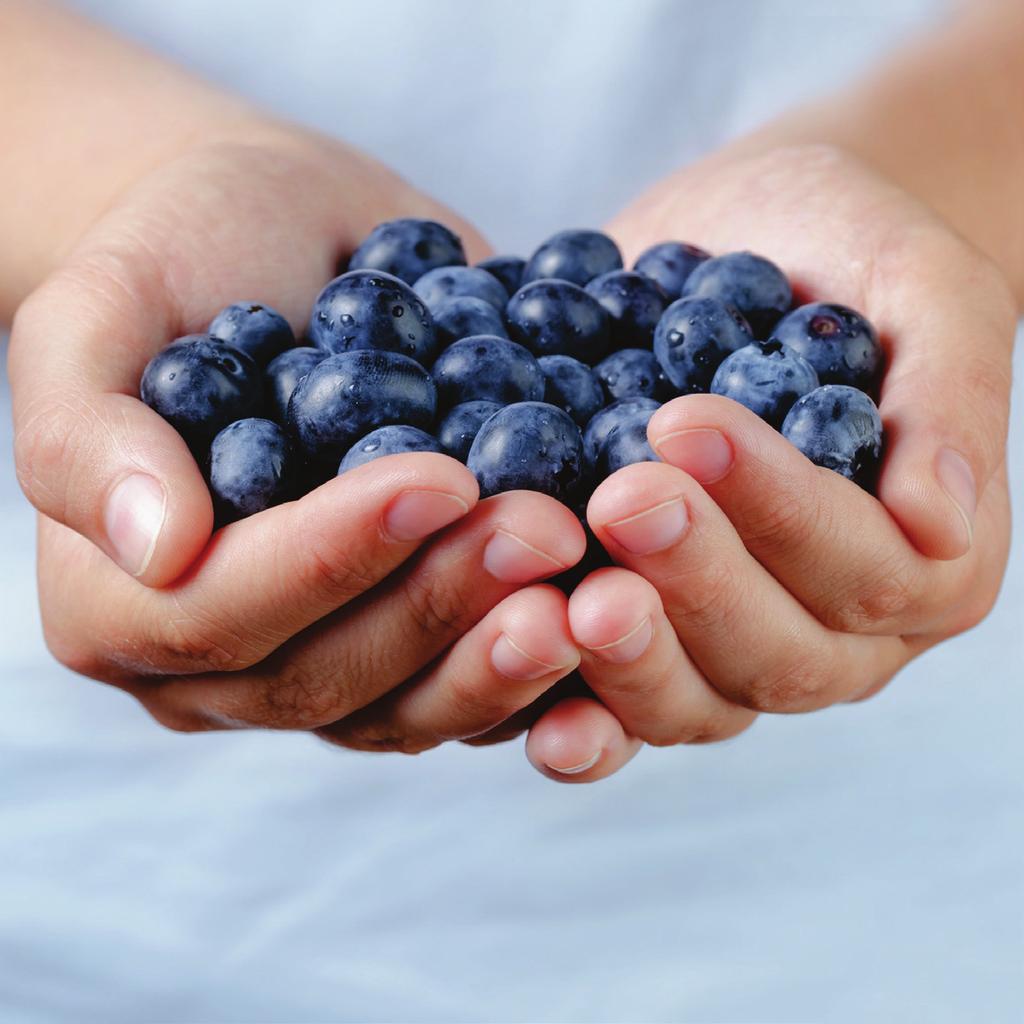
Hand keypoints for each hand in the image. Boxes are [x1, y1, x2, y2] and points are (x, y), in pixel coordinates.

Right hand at [10, 125, 585, 747]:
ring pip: (412, 708)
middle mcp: (226, 661)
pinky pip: (476, 684)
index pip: (218, 615)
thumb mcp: (98, 309)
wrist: (287, 241)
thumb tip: (155, 546)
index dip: (329, 559)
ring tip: (587, 586)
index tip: (436, 478)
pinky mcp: (415, 637)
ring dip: (505, 657)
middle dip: (439, 608)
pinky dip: (550, 671)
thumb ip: (88, 433)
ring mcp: (328, 658)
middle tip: (544, 531)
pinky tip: (619, 617)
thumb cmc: (181, 258)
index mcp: (122, 603)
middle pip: (326, 679)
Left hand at [520, 144, 1015, 780]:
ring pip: (689, 699)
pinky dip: (562, 707)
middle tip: (620, 502)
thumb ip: (949, 403)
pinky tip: (506, 664)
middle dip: (694, 582)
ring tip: (564, 598)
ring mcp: (728, 648)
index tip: (688, 425)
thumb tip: (944, 523)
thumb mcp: (928, 291)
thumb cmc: (854, 256)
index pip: (861, 571)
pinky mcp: (643, 634)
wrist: (753, 243)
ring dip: (625, 658)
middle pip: (772, 653)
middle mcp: (832, 634)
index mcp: (924, 570)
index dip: (778, 511)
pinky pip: (607, 701)